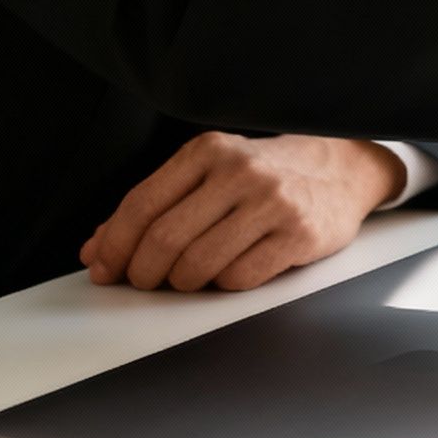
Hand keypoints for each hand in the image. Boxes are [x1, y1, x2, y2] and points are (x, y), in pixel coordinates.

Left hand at [80, 133, 404, 291]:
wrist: (341, 170)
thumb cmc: (265, 178)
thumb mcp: (209, 176)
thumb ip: (155, 207)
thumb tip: (97, 250)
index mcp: (209, 151)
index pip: (142, 204)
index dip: (115, 245)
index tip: (105, 269)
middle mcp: (240, 172)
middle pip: (165, 239)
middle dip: (144, 272)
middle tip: (145, 281)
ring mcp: (273, 202)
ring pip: (198, 264)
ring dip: (183, 283)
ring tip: (189, 278)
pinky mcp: (299, 233)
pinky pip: (239, 278)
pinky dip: (224, 285)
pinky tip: (230, 271)